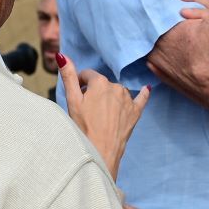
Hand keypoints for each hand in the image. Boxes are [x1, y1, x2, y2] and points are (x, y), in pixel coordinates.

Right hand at [59, 55, 149, 181]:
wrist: (100, 153)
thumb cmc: (82, 128)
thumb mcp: (72, 101)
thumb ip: (69, 76)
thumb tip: (62, 56)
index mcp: (99, 82)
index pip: (87, 75)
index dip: (80, 84)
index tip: (77, 96)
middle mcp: (116, 87)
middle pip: (101, 84)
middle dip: (94, 92)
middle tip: (87, 111)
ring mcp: (128, 100)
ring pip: (116, 92)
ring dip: (109, 98)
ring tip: (100, 116)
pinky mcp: (135, 112)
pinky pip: (141, 98)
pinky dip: (143, 93)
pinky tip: (147, 88)